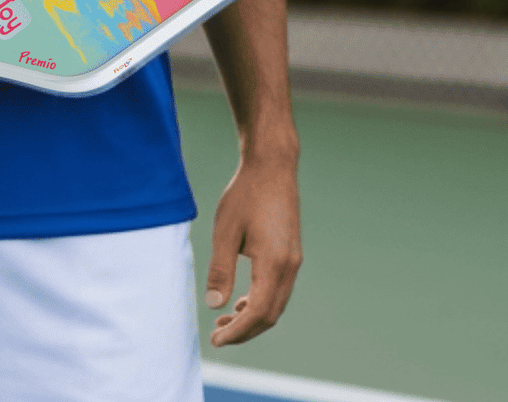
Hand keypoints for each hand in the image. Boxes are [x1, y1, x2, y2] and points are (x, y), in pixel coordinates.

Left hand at [205, 149, 301, 346]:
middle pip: (270, 315)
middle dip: (245, 331)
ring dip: (252, 318)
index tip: (216, 340)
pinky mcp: (290, 253)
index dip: (238, 332)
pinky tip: (241, 301)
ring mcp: (293, 261)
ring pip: (276, 303)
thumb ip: (220, 269)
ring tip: (225, 321)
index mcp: (274, 263)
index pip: (258, 313)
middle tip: (217, 335)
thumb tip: (214, 304)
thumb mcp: (225, 231)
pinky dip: (260, 301)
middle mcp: (289, 266)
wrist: (271, 167)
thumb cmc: (246, 194)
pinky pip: (278, 289)